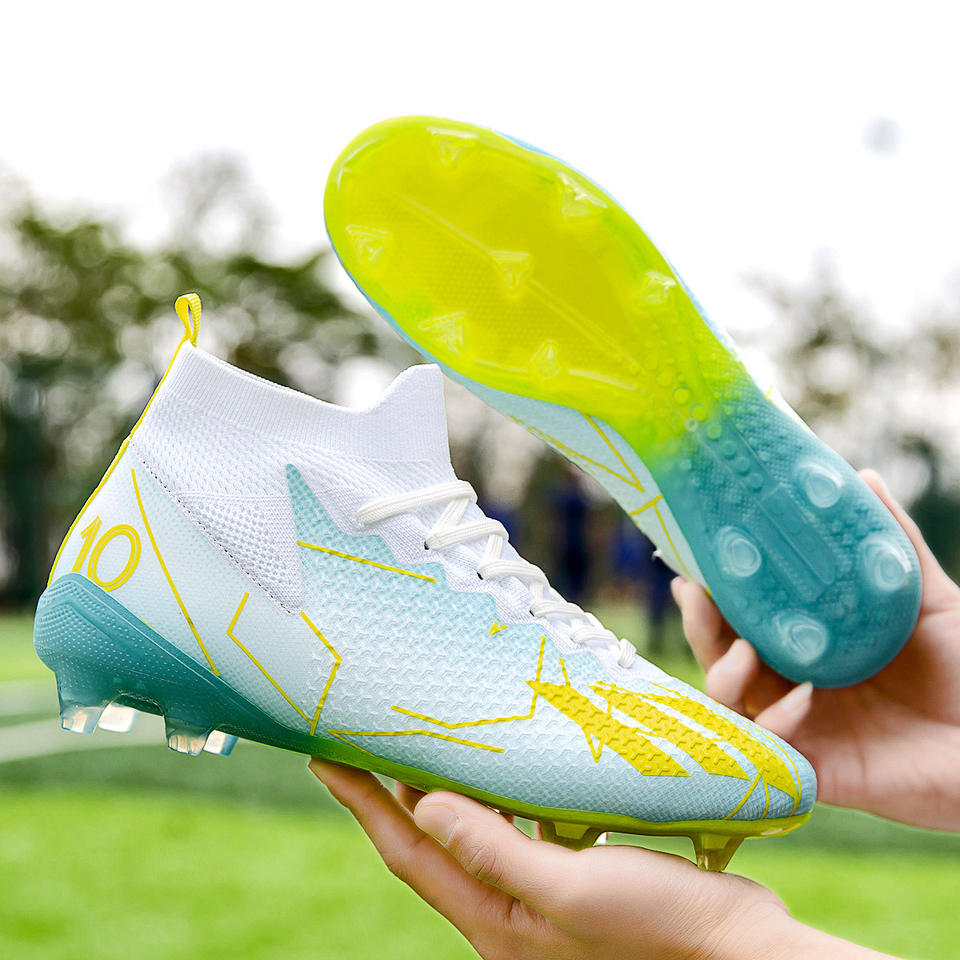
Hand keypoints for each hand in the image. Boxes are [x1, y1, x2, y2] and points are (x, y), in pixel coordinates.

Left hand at [310, 760, 890, 959]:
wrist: (738, 951)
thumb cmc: (660, 930)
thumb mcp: (571, 890)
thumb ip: (496, 851)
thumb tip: (425, 805)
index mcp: (496, 921)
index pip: (409, 852)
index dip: (363, 803)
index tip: (324, 757)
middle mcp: (508, 907)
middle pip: (434, 838)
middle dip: (396, 787)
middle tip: (371, 730)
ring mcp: (541, 890)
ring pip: (477, 825)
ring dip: (451, 781)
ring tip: (429, 732)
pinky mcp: (575, 870)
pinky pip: (522, 822)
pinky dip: (507, 788)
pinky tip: (510, 756)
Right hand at [673, 470, 959, 830]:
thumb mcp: (926, 598)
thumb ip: (893, 542)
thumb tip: (864, 477)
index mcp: (808, 645)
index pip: (744, 618)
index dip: (714, 594)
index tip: (695, 563)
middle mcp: (792, 684)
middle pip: (720, 657)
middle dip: (699, 628)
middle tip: (694, 595)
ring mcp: (799, 727)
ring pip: (728, 702)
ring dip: (723, 672)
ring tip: (744, 651)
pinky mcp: (813, 769)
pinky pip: (770, 746)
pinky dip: (777, 720)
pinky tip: (804, 698)